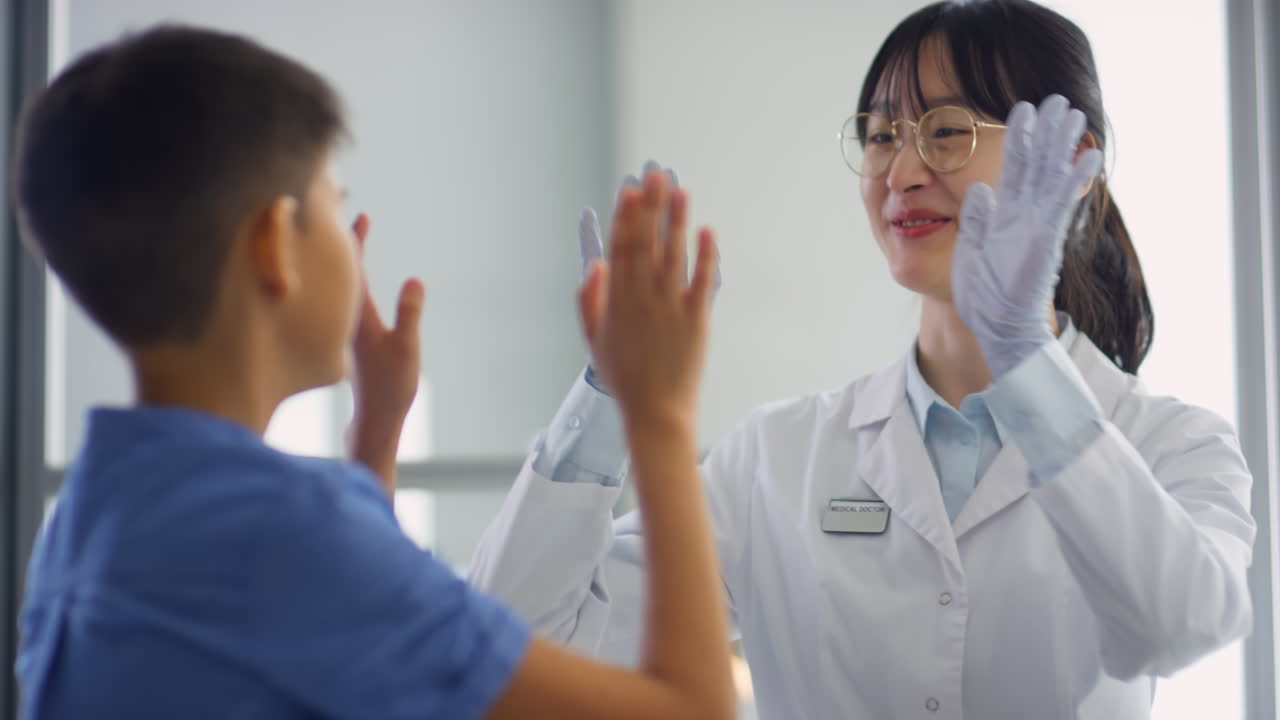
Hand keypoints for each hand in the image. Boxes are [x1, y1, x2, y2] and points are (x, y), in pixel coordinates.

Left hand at [346, 213, 424, 493]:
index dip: (356, 242)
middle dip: (345, 243)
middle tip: (348, 214)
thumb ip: (409, 313)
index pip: (353, 270)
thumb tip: (413, 280)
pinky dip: (346, 280)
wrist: (374, 417)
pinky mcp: (346, 338)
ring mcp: (343, 328)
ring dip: (345, 261)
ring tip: (348, 238)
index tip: (360, 216)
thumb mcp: (407, 347)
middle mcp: (344, 319)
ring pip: (339, 285)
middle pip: (341, 272)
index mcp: (356, 317)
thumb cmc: (390, 385)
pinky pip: (342, 299)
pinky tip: (348, 277)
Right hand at [577, 171, 717, 427]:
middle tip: (655, 173)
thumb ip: (590, 300)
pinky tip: (707, 230)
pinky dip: (706, 255)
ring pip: (674, 254)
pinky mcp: (697, 319)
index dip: (625, 215)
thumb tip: (596, 264)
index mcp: (617, 300)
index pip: (621, 248)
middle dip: (650, 205)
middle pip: (646, 242)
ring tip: (679, 189)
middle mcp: (643, 297)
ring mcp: (670, 306)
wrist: (655, 412)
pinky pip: (703, 280)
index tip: (629, 188)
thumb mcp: (594, 339)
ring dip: (676, 219)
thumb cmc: (623, 377)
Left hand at [952, 95, 1102, 378]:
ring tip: (1074, 113)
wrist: (996, 326)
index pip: (1013, 168)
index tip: (1022, 109)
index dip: (1018, 138)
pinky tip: (1086, 155)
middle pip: (1037, 163)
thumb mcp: (969, 248)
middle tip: (1057, 98)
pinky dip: (1073, 179)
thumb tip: (978, 188)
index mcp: (1003, 215)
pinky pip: (1062, 203)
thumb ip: (976, 218)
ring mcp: (1037, 224)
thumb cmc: (983, 294)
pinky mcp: (1046, 238)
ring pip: (1051, 175)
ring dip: (1062, 144)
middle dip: (1046, 131)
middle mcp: (1024, 214)